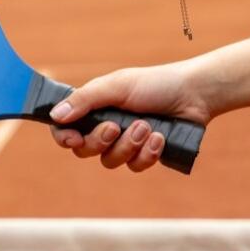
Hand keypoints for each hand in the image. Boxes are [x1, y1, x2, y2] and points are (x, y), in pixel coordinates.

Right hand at [50, 63, 211, 172]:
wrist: (194, 95)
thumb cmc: (154, 84)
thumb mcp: (117, 86)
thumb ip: (85, 100)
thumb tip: (55, 116)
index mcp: (93, 108)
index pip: (65, 129)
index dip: (64, 138)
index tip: (74, 139)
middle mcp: (105, 127)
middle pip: (84, 151)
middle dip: (101, 141)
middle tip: (117, 126)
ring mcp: (124, 143)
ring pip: (110, 161)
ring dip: (129, 145)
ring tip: (147, 126)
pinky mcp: (144, 155)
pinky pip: (134, 166)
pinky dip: (147, 153)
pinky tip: (159, 138)